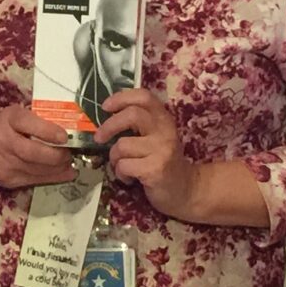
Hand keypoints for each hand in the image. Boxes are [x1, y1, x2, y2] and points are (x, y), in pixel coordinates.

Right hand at [0, 103, 76, 189]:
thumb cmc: (3, 127)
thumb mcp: (16, 115)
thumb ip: (37, 121)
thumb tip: (69, 133)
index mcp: (7, 120)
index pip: (27, 123)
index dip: (48, 131)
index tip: (64, 137)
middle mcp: (2, 141)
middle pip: (34, 153)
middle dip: (58, 155)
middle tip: (70, 153)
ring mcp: (4, 164)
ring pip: (37, 170)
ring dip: (59, 168)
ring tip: (69, 162)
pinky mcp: (7, 180)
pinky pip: (35, 180)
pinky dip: (53, 177)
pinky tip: (64, 173)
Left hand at [98, 86, 195, 216]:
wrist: (186, 190)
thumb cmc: (163, 162)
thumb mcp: (157, 137)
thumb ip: (140, 124)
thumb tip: (107, 117)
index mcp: (164, 119)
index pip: (144, 97)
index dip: (122, 98)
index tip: (105, 107)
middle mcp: (165, 130)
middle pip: (131, 115)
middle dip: (109, 126)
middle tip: (99, 137)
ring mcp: (161, 149)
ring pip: (122, 145)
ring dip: (115, 159)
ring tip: (123, 166)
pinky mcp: (155, 169)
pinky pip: (124, 166)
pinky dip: (120, 174)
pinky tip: (130, 179)